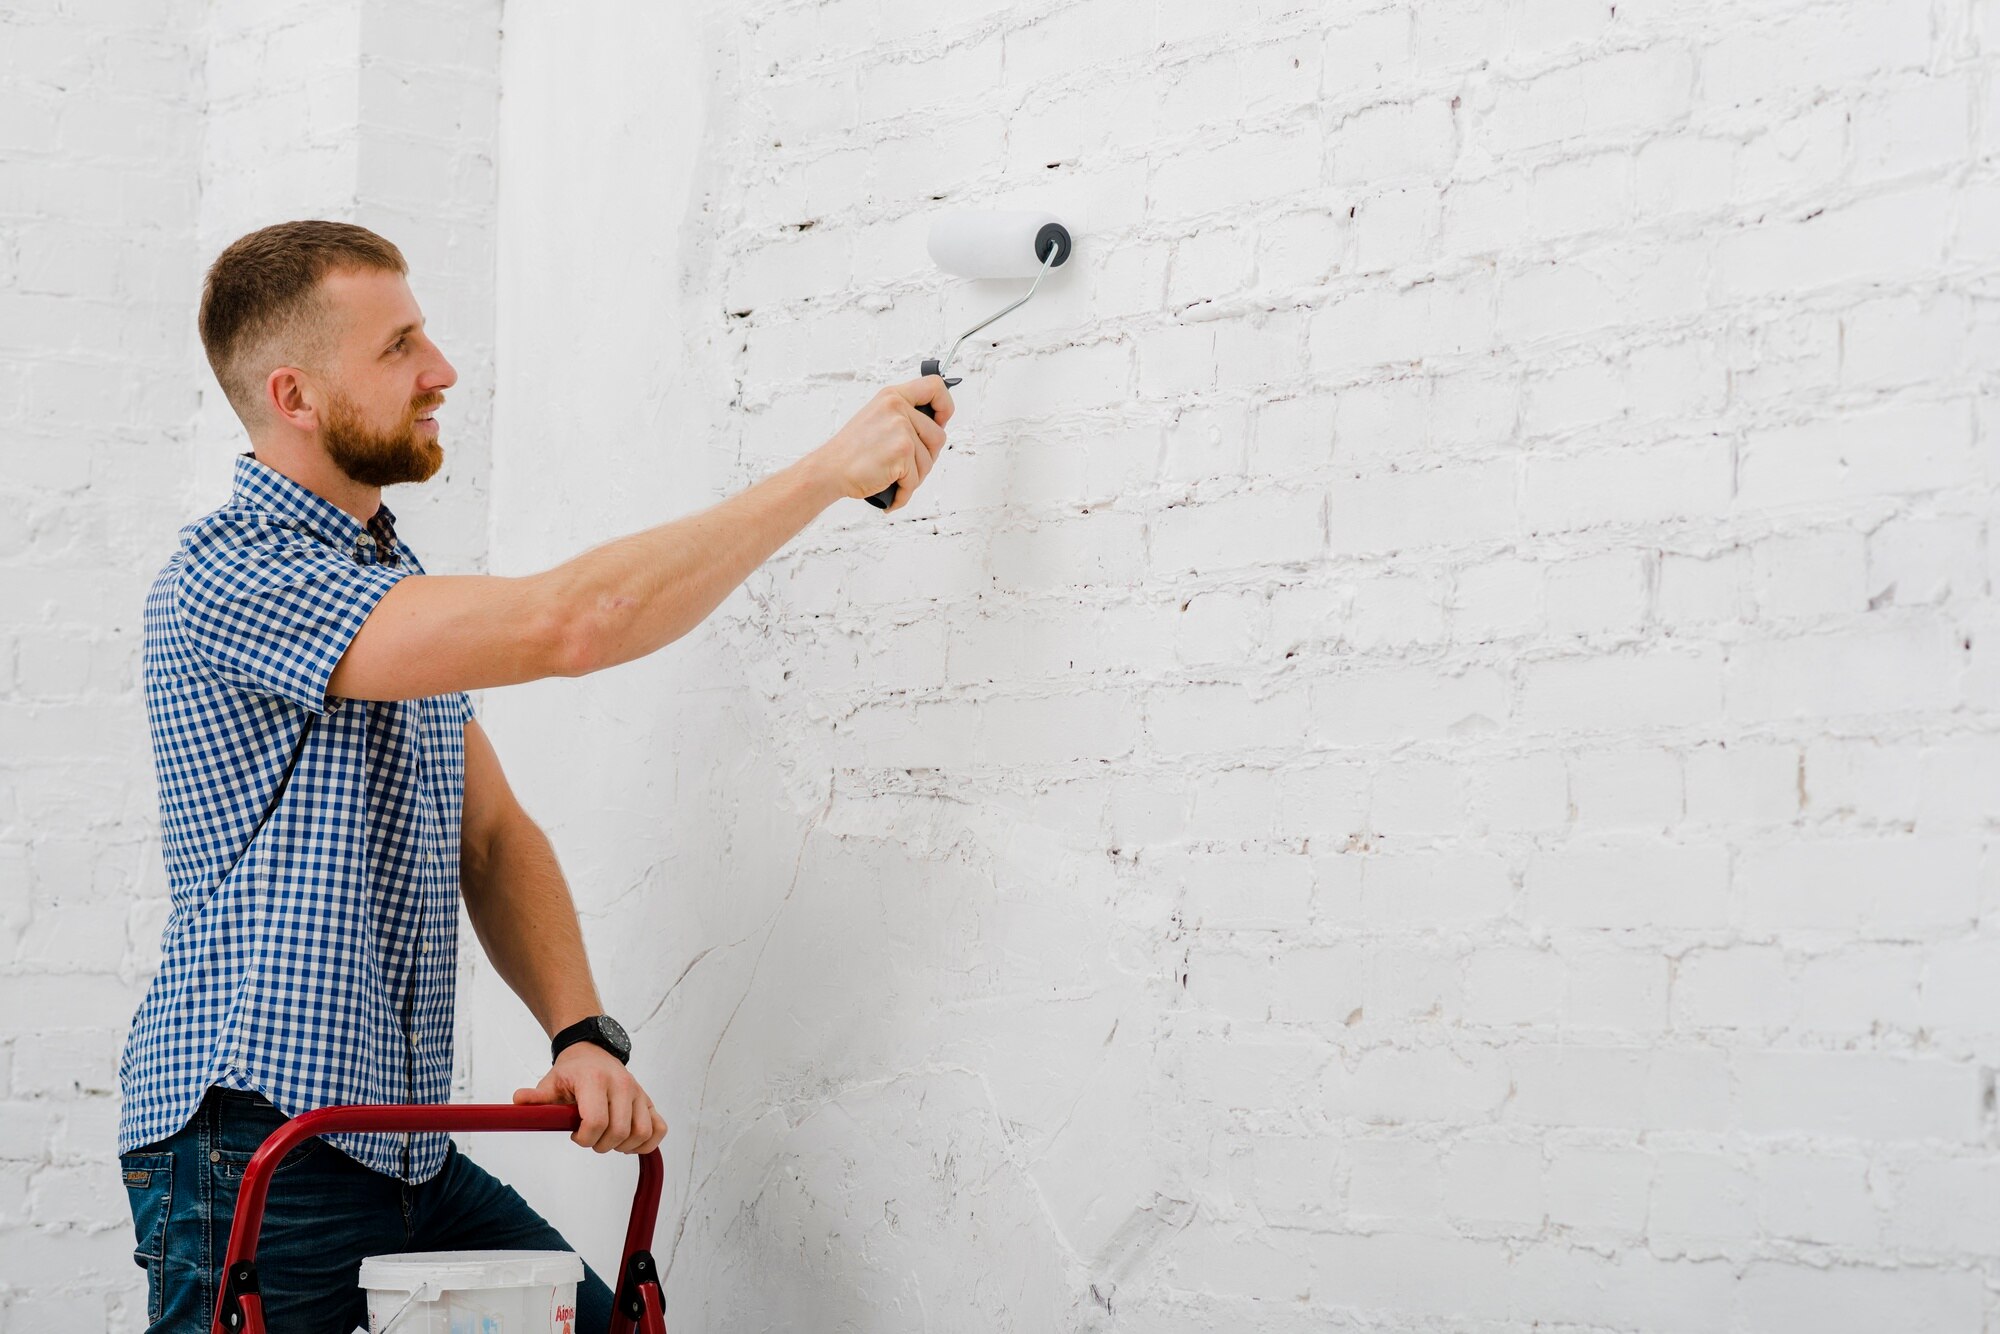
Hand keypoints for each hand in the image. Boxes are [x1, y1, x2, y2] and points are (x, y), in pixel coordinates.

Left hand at [512, 1042, 666, 1153]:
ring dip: (623, 1146)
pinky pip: (659, 1129)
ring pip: (641, 1133)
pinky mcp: (648, 1101)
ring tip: (607, 1140)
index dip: (584, 1138)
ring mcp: (638, 1093)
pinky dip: (647, 1143)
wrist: (593, 1052)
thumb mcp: (551, 1082)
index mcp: (595, 1080)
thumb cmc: (571, 1072)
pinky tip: (628, 1142)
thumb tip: (518, 1100)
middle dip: (600, 1144)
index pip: (597, 1121)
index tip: (574, 1135)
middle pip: (619, 1132)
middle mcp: (622, 1085)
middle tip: (589, 1138)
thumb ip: (538, 1098)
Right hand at [814, 375, 953, 511]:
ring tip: (892, 478)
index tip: (940, 421)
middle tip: (907, 466)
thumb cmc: (851, 451)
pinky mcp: (902, 452)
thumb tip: (935, 425)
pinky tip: (892, 492)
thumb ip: (904, 416)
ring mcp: (901, 429)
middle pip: (938, 436)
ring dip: (913, 478)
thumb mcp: (877, 418)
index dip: (945, 406)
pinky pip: (915, 480)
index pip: (935, 386)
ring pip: (928, 462)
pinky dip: (904, 493)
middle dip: (927, 457)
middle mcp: (898, 408)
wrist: (829, 470)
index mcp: (893, 396)